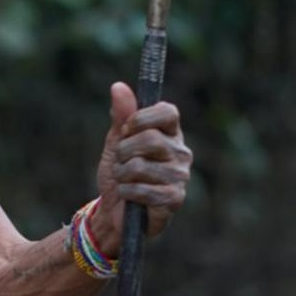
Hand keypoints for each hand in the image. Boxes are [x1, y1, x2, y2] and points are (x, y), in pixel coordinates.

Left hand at [92, 82, 192, 254]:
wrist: (115, 209)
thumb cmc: (120, 170)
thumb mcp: (116, 140)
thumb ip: (121, 114)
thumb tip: (118, 86)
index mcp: (170, 133)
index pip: (168, 112)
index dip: (142, 118)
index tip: (126, 129)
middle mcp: (180, 152)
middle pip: (150, 138)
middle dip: (124, 150)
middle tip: (121, 159)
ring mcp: (180, 176)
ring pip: (141, 166)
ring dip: (122, 173)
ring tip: (124, 179)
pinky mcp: (174, 199)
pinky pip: (142, 189)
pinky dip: (127, 191)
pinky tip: (130, 195)